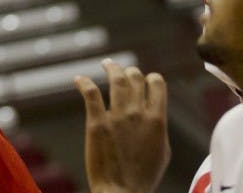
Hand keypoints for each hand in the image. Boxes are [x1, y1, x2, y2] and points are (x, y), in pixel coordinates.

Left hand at [76, 60, 169, 192]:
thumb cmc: (144, 178)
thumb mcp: (163, 151)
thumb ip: (159, 127)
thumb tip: (153, 111)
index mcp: (157, 120)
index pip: (157, 83)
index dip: (151, 78)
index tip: (144, 80)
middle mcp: (138, 114)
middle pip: (135, 77)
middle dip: (130, 72)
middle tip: (122, 72)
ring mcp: (117, 117)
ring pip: (116, 79)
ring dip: (111, 67)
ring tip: (107, 64)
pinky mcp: (97, 123)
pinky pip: (91, 93)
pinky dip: (84, 82)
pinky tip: (79, 79)